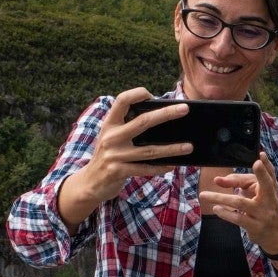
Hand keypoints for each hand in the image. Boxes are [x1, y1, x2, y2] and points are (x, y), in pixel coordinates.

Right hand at [58, 87, 190, 227]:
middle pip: (143, 121)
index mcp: (109, 124)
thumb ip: (127, 127)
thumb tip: (158, 116)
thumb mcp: (111, 137)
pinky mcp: (118, 171)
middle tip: (185, 109)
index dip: (137, 93)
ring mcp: (115, 155)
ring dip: (172, 149)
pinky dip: (160, 167)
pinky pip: (145, 169)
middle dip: (166, 114)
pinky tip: (173, 165)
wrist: (89, 183)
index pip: (122, 100)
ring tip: (189, 146)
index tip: (153, 95)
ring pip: (149, 150)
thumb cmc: (107, 156)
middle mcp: (111, 137)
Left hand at [198, 152, 277, 254]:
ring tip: (204, 195)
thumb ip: (238, 181)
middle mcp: (270, 199)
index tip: (261, 155)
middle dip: (262, 174)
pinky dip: (225, 213)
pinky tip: (216, 208)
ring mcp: (263, 214)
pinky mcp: (255, 226)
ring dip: (220, 197)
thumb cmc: (262, 206)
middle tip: (256, 163)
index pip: (270, 174)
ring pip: (241, 202)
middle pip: (267, 185)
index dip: (267, 165)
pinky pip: (238, 218)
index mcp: (271, 188)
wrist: (275, 232)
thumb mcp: (254, 192)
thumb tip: (218, 180)